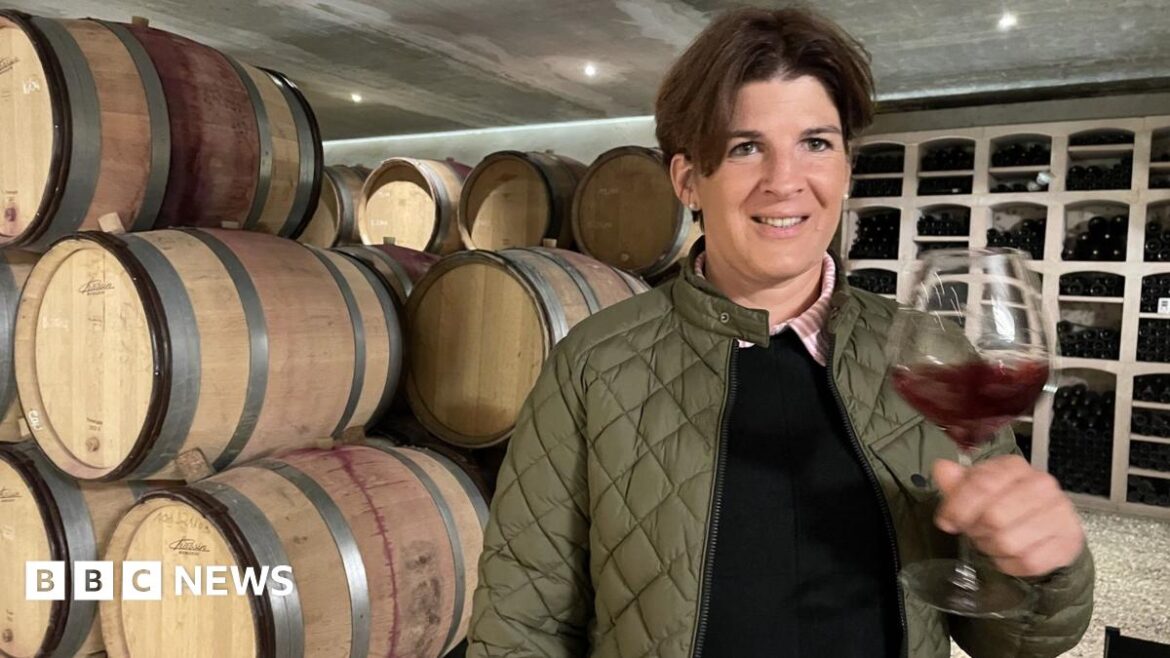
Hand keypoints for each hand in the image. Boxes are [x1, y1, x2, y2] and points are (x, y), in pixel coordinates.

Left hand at [933, 455, 1084, 577]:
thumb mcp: (978, 490)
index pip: (981, 484)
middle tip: (975, 533)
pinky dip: (1010, 564)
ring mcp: (1059, 513)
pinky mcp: (1067, 542)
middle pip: (994, 516)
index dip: (957, 508)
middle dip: (976, 531)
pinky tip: (1009, 555)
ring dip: (992, 548)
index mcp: (1014, 467)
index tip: (947, 522)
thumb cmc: (1005, 504)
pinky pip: (1028, 562)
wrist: (1047, 527)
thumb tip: (942, 469)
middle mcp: (1041, 485)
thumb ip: (957, 482)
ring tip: (992, 543)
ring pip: (1009, 542)